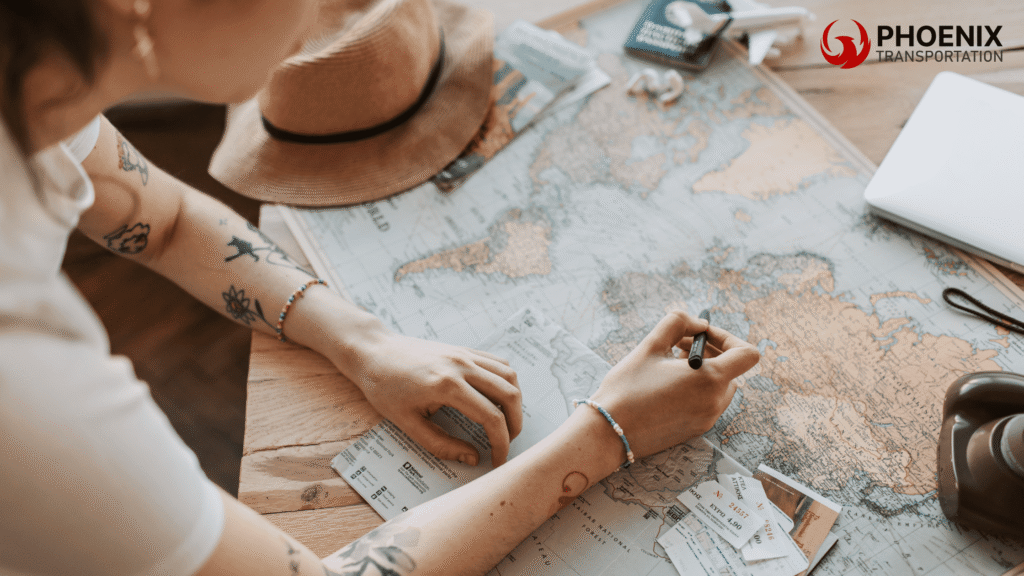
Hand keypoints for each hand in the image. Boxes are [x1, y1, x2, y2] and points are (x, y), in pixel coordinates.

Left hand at [335, 330, 522, 467]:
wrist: (373, 352)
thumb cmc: (384, 388)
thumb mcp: (407, 424)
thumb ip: (441, 444)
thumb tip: (472, 458)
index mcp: (447, 386)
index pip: (491, 417)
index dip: (501, 443)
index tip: (497, 460)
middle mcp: (462, 366)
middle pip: (509, 394)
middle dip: (515, 424)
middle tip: (506, 443)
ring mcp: (465, 354)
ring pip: (509, 375)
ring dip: (514, 401)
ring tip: (505, 422)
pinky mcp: (464, 349)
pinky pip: (498, 362)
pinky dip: (505, 381)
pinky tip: (496, 398)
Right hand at [590, 310, 758, 459]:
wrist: (608, 432)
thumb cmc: (627, 388)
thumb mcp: (651, 345)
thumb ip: (678, 324)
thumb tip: (699, 324)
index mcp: (710, 380)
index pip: (747, 354)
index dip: (728, 338)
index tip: (702, 335)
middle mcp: (715, 402)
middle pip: (733, 370)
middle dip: (711, 352)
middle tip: (679, 346)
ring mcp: (707, 419)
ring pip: (720, 387)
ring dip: (704, 371)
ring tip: (671, 366)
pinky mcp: (696, 430)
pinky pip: (707, 403)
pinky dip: (696, 389)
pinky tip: (667, 386)